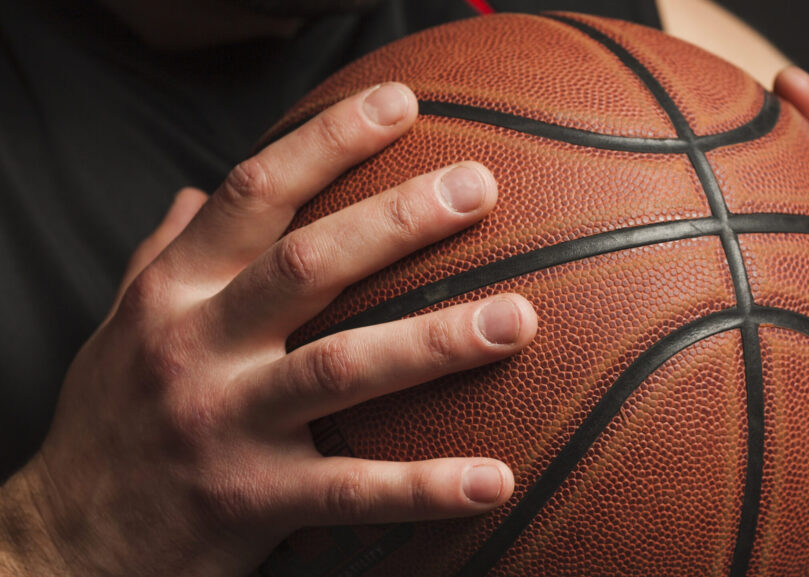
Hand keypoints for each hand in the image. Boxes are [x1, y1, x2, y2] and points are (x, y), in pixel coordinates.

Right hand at [0, 83, 536, 575]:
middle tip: (479, 187)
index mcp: (175, 294)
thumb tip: (199, 191)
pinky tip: (495, 480)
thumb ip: (164, 255)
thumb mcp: (121, 326)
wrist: (61, 543)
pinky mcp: (253, 504)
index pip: (255, 193)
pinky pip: (352, 491)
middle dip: (398, 221)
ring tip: (518, 318)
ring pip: (343, 370)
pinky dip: (426, 488)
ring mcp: (227, 426)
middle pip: (309, 265)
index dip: (327, 141)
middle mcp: (198, 348)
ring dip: (436, 342)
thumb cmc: (110, 422)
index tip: (399, 104)